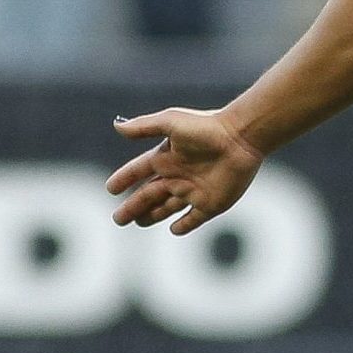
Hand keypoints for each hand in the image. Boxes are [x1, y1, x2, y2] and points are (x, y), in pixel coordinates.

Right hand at [107, 108, 263, 234]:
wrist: (242, 137)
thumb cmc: (207, 127)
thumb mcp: (171, 122)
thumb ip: (145, 127)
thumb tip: (117, 127)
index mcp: (167, 157)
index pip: (139, 170)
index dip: (125, 178)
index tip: (110, 188)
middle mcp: (178, 175)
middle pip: (149, 195)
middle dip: (133, 206)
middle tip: (117, 219)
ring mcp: (194, 190)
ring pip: (167, 208)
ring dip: (152, 216)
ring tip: (137, 222)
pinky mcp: (211, 203)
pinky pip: (194, 218)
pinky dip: (184, 225)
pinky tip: (174, 229)